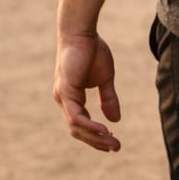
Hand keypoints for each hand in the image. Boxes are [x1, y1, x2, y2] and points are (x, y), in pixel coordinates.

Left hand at [53, 33, 121, 151]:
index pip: (81, 124)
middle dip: (97, 141)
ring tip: (112, 143)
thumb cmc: (92, 51)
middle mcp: (64, 100)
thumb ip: (108, 99)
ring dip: (95, 137)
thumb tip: (115, 120)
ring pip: (76, 127)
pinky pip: (76, 116)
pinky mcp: (65, 90)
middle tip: (115, 148)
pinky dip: (90, 126)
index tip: (113, 143)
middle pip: (77, 130)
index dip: (96, 136)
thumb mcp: (105, 79)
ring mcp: (62, 96)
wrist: (82, 32)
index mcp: (71, 98)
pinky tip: (104, 130)